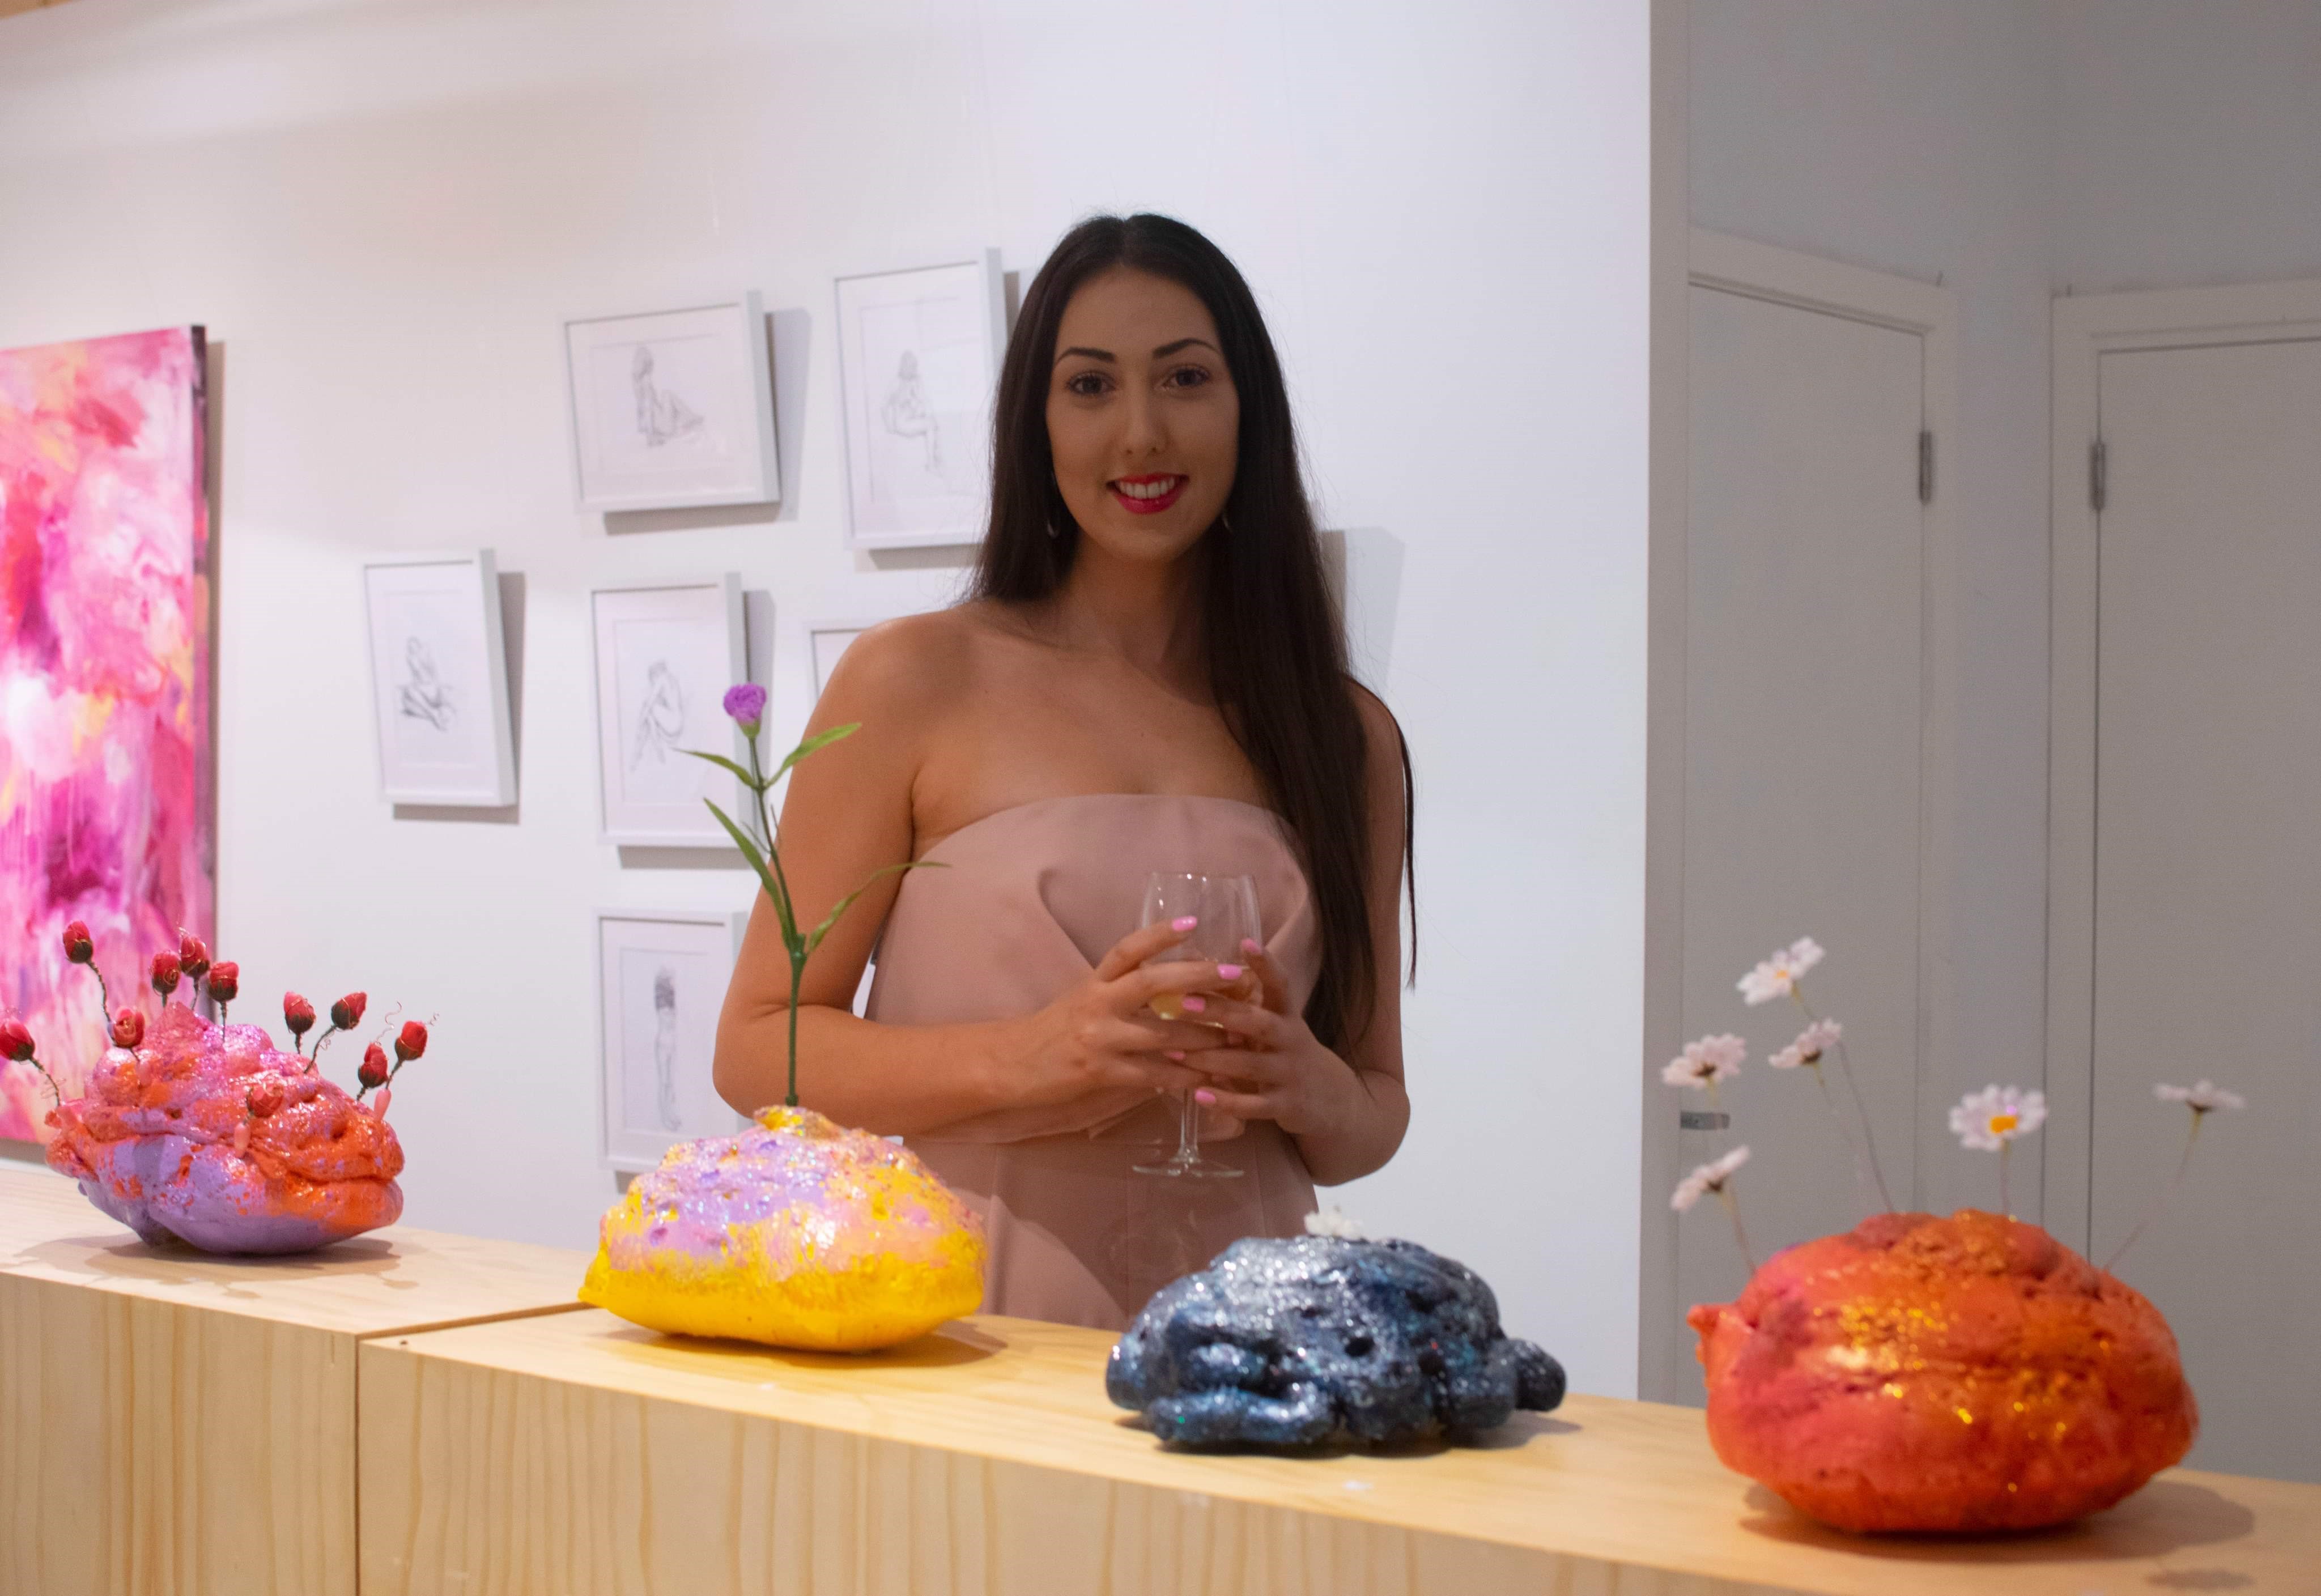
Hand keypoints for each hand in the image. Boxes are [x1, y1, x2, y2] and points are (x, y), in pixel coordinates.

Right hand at [1000, 919, 1247, 1111]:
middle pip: (1152, 981)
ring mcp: (1098, 1037)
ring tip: (1237, 1035)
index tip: (1194, 922)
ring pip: (1160, 1032)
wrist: (1012, 1066)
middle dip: (1198, 976)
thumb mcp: (1085, 1001)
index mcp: (1095, 981)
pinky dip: (1180, 1075)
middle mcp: (1097, 1002)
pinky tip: (1204, 1077)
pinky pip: (1150, 1073)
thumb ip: (1122, 991)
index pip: (1128, 948)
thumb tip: (1176, 984)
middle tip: (1236, 975)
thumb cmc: (1055, 1032)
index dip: (1160, 934)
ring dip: (1202, 1035)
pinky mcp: (1099, 1071)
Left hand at [1175, 938, 1363, 1140]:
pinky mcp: (1286, 1106)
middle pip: (1259, 1022)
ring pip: (1250, 1064)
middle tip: (1185, 1002)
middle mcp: (1291, 1040)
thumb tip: (1195, 978)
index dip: (1266, 964)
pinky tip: (1198, 1095)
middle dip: (1222, 1012)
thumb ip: (1246, 1009)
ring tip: (1174, 1053)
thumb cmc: (1287, 1054)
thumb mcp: (1276, 1028)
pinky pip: (1253, 1105)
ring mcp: (1290, 1074)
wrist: (1332, 1100)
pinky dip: (1226, 1101)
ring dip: (1211, 1059)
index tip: (1245, 942)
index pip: (1281, 985)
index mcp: (1288, 1016)